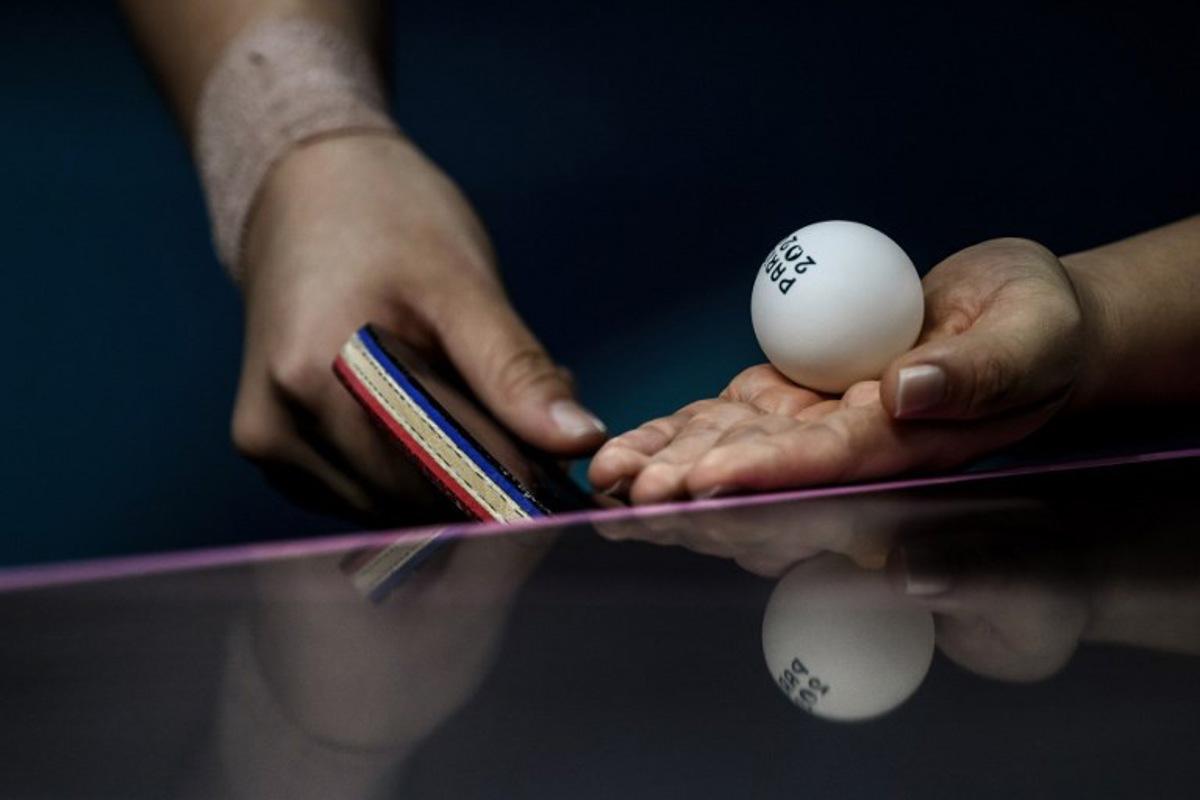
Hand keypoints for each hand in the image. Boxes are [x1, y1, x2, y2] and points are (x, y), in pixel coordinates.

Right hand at [231, 134, 605, 519]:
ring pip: (390, 505)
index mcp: (318, 377)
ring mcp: (268, 446)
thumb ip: (516, 372)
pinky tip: (435, 413)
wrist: (305, 186)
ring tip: (477, 402)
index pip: (436, 477)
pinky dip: (411, 469)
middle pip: (412, 499)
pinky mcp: (272, 450)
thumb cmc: (389, 219)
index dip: (509, 483)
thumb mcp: (462, 286)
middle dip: (483, 475)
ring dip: (449, 476)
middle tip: (531, 423)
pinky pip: (362, 491)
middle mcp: (278, 427)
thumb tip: (584, 443)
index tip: (560, 471)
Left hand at [589, 238, 1086, 501]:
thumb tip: (908, 392)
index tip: (704, 483)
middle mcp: (848, 453)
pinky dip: (670, 434)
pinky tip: (620, 449)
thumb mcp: (1028, 336)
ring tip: (605, 478)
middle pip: (762, 482)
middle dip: (694, 492)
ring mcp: (809, 431)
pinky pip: (719, 424)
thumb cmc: (1037, 326)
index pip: (828, 468)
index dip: (765, 477)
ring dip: (666, 469)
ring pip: (727, 457)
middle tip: (629, 495)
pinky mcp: (783, 403)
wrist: (1014, 317)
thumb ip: (976, 373)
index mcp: (906, 446)